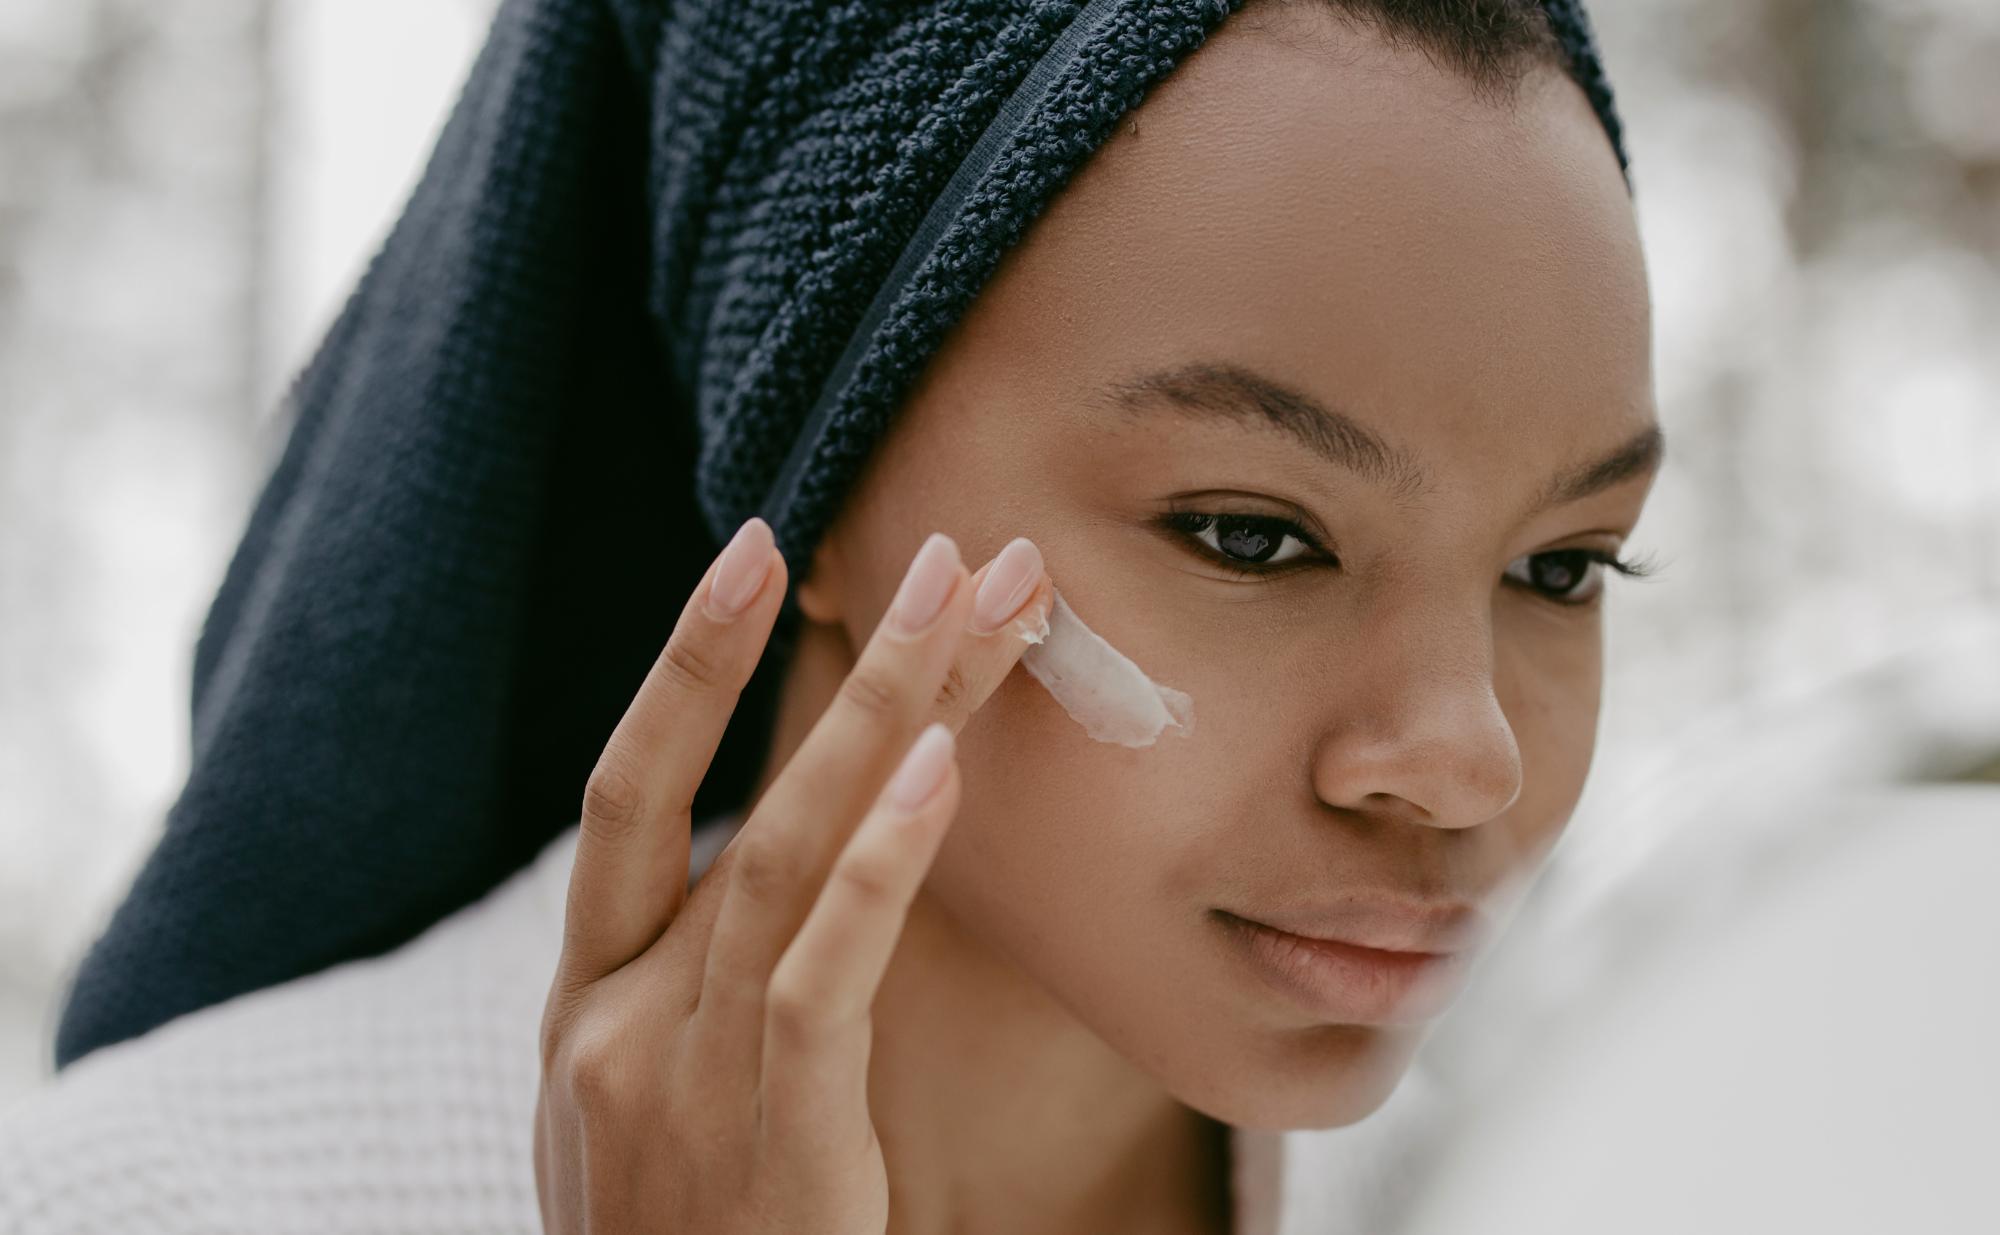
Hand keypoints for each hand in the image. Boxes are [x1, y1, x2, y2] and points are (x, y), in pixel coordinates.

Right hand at [535, 521, 1050, 1233]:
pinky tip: (940, 770)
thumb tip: (795, 861)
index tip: (758, 552)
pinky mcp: (763, 1143)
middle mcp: (612, 1020)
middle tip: (944, 548)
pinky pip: (823, 976)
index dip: (685, 666)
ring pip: (786, 857)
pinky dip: (880, 865)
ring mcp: (673, 1079)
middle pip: (727, 796)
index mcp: (583, 1004)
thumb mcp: (651, 1110)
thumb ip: (698, 989)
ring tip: (981, 612)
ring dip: (891, 719)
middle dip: (835, 664)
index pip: (630, 795)